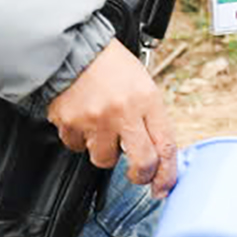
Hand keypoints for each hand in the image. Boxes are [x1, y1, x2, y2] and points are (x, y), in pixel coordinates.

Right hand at [45, 40, 178, 196]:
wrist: (76, 50)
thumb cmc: (112, 66)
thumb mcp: (143, 85)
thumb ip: (150, 116)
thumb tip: (158, 150)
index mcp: (148, 100)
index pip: (165, 144)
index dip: (167, 172)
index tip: (164, 186)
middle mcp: (124, 112)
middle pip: (141, 162)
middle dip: (141, 175)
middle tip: (137, 175)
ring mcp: (95, 120)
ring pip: (104, 160)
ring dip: (105, 151)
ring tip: (104, 129)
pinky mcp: (70, 124)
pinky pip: (76, 148)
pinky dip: (80, 140)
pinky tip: (83, 121)